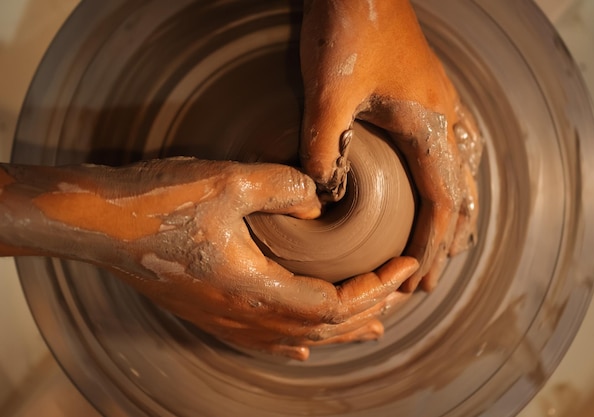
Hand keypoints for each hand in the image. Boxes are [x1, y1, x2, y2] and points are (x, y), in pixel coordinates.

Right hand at [0, 159, 417, 359]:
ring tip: (372, 325)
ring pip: (297, 339)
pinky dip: (298, 339)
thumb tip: (319, 200)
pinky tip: (306, 345)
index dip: (375, 289)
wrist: (99, 223)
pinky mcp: (209, 312)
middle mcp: (242, 316)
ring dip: (340, 330)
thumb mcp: (228, 182)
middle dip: (369, 309)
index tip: (403, 266)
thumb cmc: (159, 202)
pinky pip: (265, 340)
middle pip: (322, 329)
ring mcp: (223, 319)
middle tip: (401, 291)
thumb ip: (284, 188)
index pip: (334, 305)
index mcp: (254, 289)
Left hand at [299, 0, 481, 290]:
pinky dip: (450, 179)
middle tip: (428, 277)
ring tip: (445, 245)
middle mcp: (445, 118)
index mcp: (429, 125)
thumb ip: (324, 147)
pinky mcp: (428, 92)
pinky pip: (454, 146)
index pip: (441, 204)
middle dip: (445, 241)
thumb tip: (324, 195)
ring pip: (461, 172)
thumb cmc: (348, 29)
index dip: (431, 249)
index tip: (418, 282)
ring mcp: (442, 103)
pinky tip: (441, 183)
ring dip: (454, 214)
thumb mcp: (328, 93)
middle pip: (458, 196)